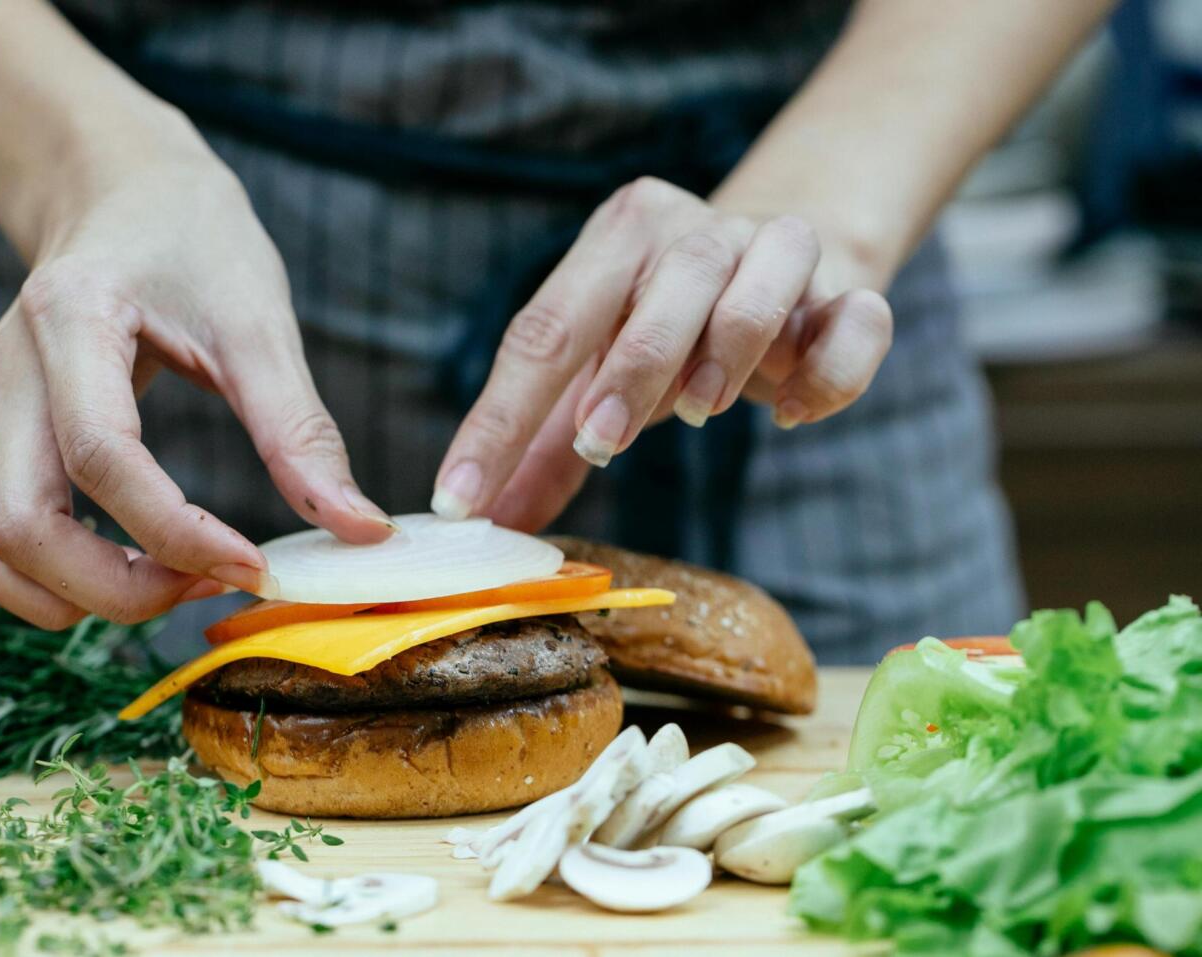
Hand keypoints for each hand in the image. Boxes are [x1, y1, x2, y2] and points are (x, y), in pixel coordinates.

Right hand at [0, 122, 393, 628]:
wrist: (120, 186)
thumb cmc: (191, 236)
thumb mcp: (258, 318)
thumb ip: (300, 431)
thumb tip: (363, 531)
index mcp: (71, 319)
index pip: (100, 457)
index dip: (176, 531)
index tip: (252, 566)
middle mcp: (8, 370)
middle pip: (18, 524)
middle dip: (115, 589)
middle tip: (207, 585)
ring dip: (64, 596)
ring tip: (162, 585)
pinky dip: (38, 577)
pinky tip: (119, 568)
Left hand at [432, 177, 893, 531]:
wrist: (785, 261)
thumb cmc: (667, 326)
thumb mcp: (594, 372)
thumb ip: (543, 444)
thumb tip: (489, 523)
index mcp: (617, 239)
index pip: (545, 329)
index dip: (500, 419)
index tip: (463, 499)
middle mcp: (697, 231)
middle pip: (664, 291)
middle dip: (627, 374)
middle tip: (597, 444)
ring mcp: (779, 252)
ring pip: (758, 291)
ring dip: (726, 357)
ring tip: (698, 415)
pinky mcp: (850, 291)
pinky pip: (855, 324)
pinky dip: (825, 376)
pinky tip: (787, 415)